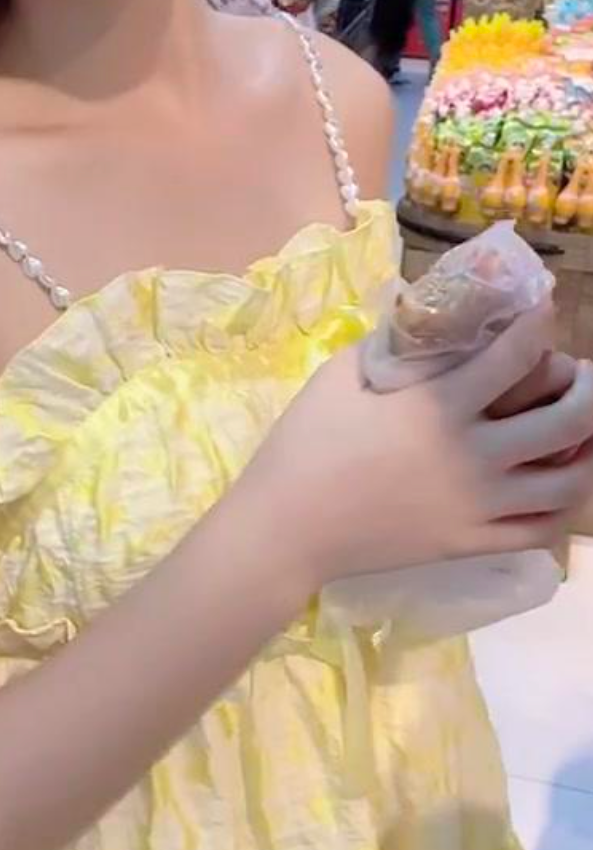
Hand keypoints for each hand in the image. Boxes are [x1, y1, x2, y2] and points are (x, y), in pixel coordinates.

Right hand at [245, 308, 592, 593]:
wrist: (287, 527)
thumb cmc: (306, 443)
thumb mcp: (341, 375)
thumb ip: (393, 345)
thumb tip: (426, 317)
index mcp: (441, 406)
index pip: (518, 353)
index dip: (541, 321)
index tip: (546, 306)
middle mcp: (474, 455)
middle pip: (567, 419)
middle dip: (586, 387)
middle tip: (578, 372)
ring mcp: (478, 506)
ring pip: (569, 481)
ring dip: (588, 449)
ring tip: (582, 432)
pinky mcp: (471, 543)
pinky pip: (541, 529)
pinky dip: (561, 506)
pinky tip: (556, 485)